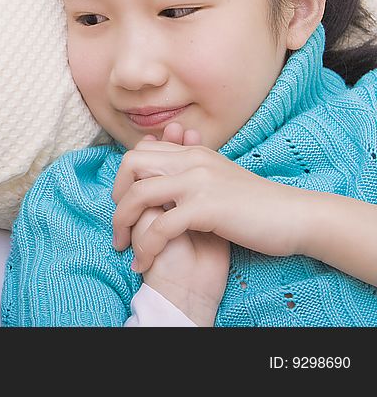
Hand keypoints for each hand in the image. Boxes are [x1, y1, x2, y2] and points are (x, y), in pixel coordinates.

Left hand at [112, 122, 304, 265]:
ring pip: (137, 194)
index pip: (142, 150)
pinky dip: (145, 247)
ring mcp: (197, 182)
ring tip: (122, 246)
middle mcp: (191, 161)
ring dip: (121, 222)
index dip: (126, 176)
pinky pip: (159, 227)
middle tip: (121, 223)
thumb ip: (196, 174)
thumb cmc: (261, 204)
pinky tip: (143, 262)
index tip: (126, 202)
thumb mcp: (221, 179)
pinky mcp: (205, 208)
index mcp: (194, 153)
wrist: (297, 216)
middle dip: (116, 195)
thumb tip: (170, 180)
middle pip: (131, 164)